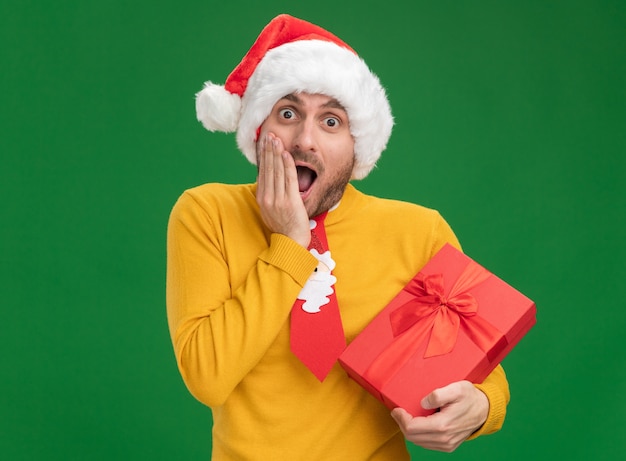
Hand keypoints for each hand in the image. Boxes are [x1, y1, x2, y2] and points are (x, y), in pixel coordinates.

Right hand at [256, 133, 309, 247]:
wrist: (291, 242)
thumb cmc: (284, 226)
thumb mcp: (270, 210)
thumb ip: (269, 195)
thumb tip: (267, 179)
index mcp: (262, 198)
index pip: (262, 172)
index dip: (263, 156)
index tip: (264, 143)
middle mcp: (268, 198)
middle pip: (268, 169)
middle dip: (268, 150)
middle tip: (269, 135)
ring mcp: (278, 199)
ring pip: (277, 171)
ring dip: (276, 153)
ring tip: (276, 139)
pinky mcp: (290, 201)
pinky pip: (288, 179)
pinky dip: (287, 165)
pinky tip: (286, 154)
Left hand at [390, 380, 488, 452]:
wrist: (485, 410)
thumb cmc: (470, 397)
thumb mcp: (457, 388)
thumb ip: (438, 395)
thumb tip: (423, 403)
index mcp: (443, 425)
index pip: (412, 428)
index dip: (401, 418)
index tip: (397, 409)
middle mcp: (444, 439)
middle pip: (412, 437)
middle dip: (402, 423)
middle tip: (398, 412)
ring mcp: (446, 444)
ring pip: (418, 442)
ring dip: (409, 430)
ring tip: (407, 416)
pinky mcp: (448, 446)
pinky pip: (426, 444)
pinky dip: (418, 435)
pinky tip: (418, 424)